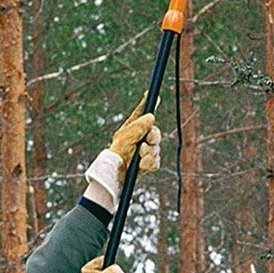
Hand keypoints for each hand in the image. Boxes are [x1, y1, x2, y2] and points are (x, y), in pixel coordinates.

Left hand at [84, 94, 161, 212]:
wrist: (115, 176)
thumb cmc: (116, 154)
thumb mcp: (125, 137)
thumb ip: (139, 126)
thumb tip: (151, 116)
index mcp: (132, 129)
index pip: (142, 114)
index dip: (148, 104)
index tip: (155, 96)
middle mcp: (140, 138)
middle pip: (155, 132)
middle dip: (153, 136)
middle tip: (147, 140)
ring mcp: (146, 150)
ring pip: (157, 148)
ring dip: (148, 152)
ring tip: (138, 156)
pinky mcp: (149, 163)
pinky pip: (156, 161)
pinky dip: (149, 163)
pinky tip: (141, 165)